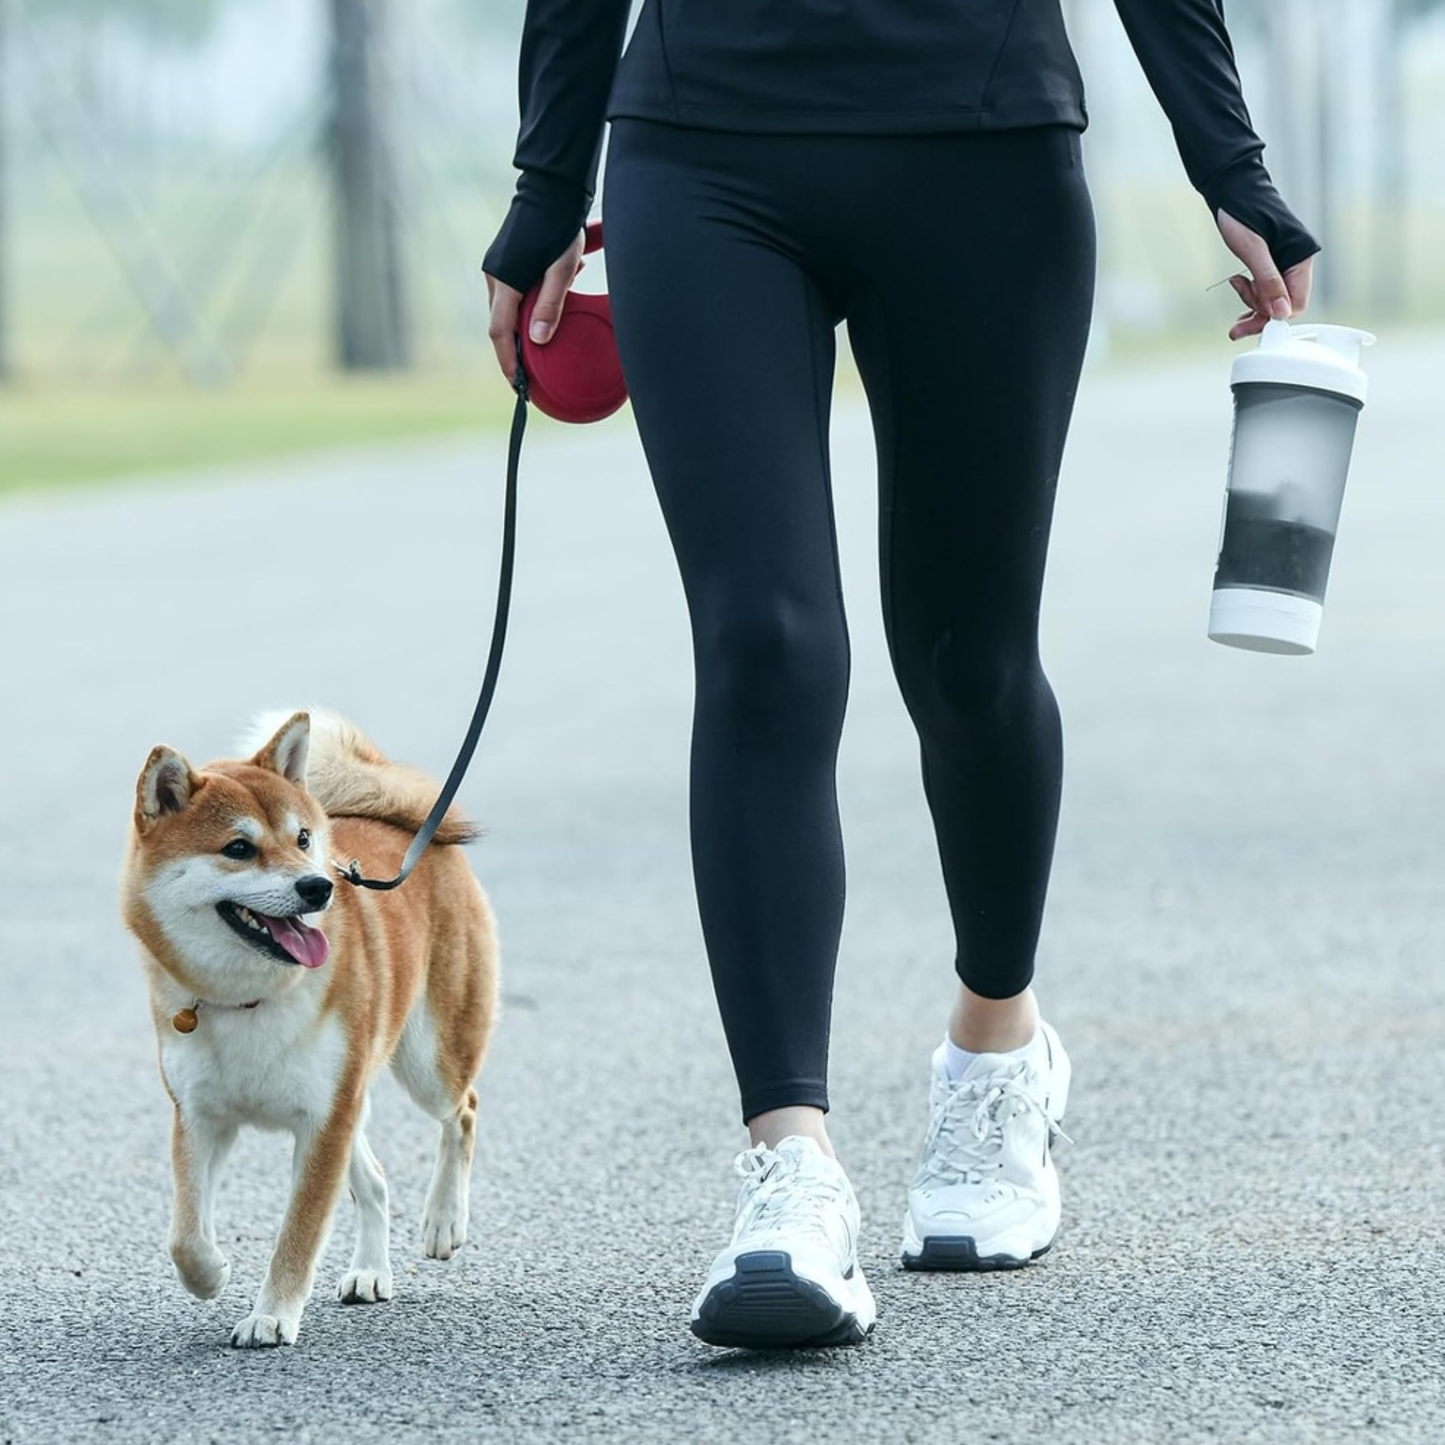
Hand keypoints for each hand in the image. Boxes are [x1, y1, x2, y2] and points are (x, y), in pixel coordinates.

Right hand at [485, 230, 586, 385]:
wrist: (550, 188)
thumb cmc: (559, 227)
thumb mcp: (562, 270)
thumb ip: (550, 305)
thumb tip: (537, 341)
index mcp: (505, 282)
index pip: (500, 332)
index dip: (508, 361)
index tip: (517, 384)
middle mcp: (494, 277)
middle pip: (502, 324)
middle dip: (516, 351)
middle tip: (533, 375)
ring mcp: (497, 269)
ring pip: (509, 309)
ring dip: (526, 327)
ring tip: (546, 345)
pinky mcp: (505, 262)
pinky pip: (514, 294)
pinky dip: (529, 307)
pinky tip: (551, 306)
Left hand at [1216, 209, 1313, 341]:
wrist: (1232, 191)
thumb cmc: (1243, 213)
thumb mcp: (1253, 250)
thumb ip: (1268, 281)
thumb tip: (1280, 312)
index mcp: (1301, 258)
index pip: (1296, 303)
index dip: (1274, 316)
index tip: (1251, 322)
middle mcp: (1296, 263)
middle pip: (1283, 304)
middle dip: (1259, 314)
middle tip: (1236, 326)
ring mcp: (1283, 264)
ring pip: (1272, 299)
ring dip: (1252, 304)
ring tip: (1236, 287)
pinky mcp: (1270, 263)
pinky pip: (1264, 288)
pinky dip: (1250, 293)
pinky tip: (1237, 283)